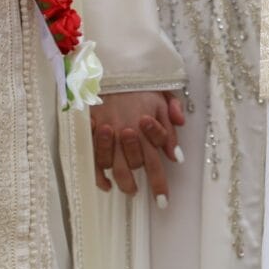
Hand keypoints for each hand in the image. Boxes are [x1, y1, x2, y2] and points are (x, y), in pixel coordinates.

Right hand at [90, 90, 187, 205]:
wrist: (112, 67)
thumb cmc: (140, 83)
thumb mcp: (163, 97)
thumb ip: (171, 124)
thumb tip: (176, 156)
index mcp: (146, 126)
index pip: (155, 162)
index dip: (159, 184)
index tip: (163, 201)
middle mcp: (127, 132)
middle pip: (133, 167)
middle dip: (137, 183)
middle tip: (139, 192)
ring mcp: (107, 132)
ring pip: (113, 167)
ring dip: (121, 182)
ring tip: (127, 190)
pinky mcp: (91, 130)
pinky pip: (93, 158)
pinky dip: (98, 175)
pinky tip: (105, 184)